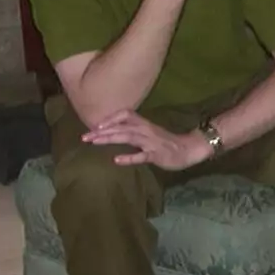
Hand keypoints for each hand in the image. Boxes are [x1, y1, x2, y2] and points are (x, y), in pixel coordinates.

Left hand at [81, 110, 210, 169]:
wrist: (189, 149)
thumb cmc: (168, 142)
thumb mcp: (150, 133)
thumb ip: (134, 131)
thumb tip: (116, 131)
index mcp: (144, 124)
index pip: (124, 114)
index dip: (109, 118)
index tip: (94, 126)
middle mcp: (145, 130)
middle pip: (121, 127)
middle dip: (102, 131)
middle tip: (85, 137)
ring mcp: (151, 142)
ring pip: (128, 138)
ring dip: (110, 139)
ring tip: (95, 142)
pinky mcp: (157, 155)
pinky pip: (142, 156)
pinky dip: (129, 157)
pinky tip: (117, 160)